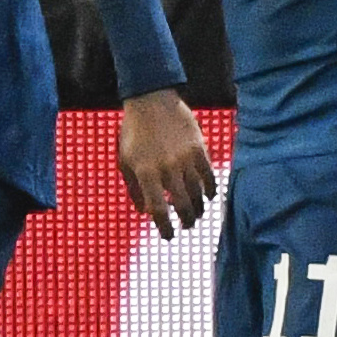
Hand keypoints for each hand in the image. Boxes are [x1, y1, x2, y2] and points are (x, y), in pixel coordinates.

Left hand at [119, 88, 215, 237]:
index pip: (158, 209)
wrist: (151, 101)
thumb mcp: (125, 161)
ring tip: (197, 214)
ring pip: (198, 193)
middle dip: (186, 221)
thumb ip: (134, 189)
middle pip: (182, 205)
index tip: (169, 236)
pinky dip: (211, 189)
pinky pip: (209, 176)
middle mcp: (167, 168)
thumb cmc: (134, 132)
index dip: (164, 227)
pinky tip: (209, 196)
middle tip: (186, 226)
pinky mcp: (199, 149)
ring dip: (199, 208)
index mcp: (146, 172)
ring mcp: (185, 158)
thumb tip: (143, 212)